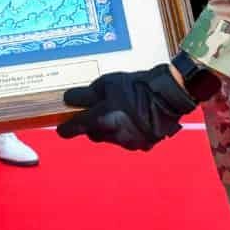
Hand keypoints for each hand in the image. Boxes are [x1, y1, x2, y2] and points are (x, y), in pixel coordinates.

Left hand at [56, 64, 194, 150]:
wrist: (168, 96)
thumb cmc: (136, 86)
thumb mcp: (107, 83)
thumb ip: (86, 95)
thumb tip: (70, 100)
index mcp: (102, 118)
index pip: (76, 127)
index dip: (66, 129)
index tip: (61, 129)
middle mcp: (113, 134)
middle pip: (94, 134)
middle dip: (93, 125)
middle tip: (98, 112)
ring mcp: (128, 142)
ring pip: (111, 138)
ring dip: (110, 129)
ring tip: (121, 112)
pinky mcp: (141, 145)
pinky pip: (127, 140)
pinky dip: (127, 132)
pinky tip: (134, 119)